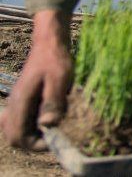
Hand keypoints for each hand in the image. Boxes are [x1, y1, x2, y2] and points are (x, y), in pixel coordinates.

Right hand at [0, 10, 73, 149]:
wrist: (50, 43)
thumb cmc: (56, 59)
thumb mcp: (60, 79)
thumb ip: (53, 101)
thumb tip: (48, 125)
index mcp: (21, 102)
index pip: (17, 136)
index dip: (36, 145)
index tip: (55, 138)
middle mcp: (15, 105)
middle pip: (14, 136)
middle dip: (34, 142)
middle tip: (55, 135)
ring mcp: (18, 102)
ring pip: (17, 129)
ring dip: (34, 133)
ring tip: (55, 125)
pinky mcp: (24, 99)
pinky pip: (23, 119)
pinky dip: (34, 124)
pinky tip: (51, 115)